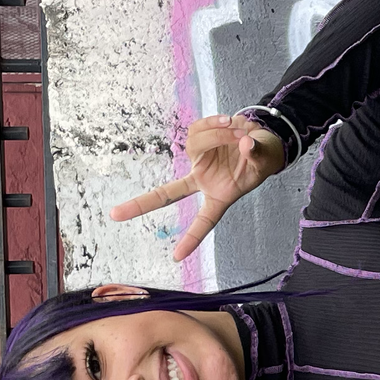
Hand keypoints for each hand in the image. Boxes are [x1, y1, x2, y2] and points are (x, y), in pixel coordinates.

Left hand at [107, 114, 283, 263]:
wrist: (262, 138)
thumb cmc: (263, 158)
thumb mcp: (264, 161)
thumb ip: (257, 155)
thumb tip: (246, 144)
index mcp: (220, 195)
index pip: (204, 221)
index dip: (191, 239)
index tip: (176, 257)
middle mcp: (203, 180)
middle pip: (168, 193)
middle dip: (141, 204)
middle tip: (115, 215)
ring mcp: (198, 161)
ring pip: (194, 145)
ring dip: (218, 134)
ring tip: (241, 132)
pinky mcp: (198, 140)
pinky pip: (197, 129)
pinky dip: (214, 123)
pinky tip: (230, 122)